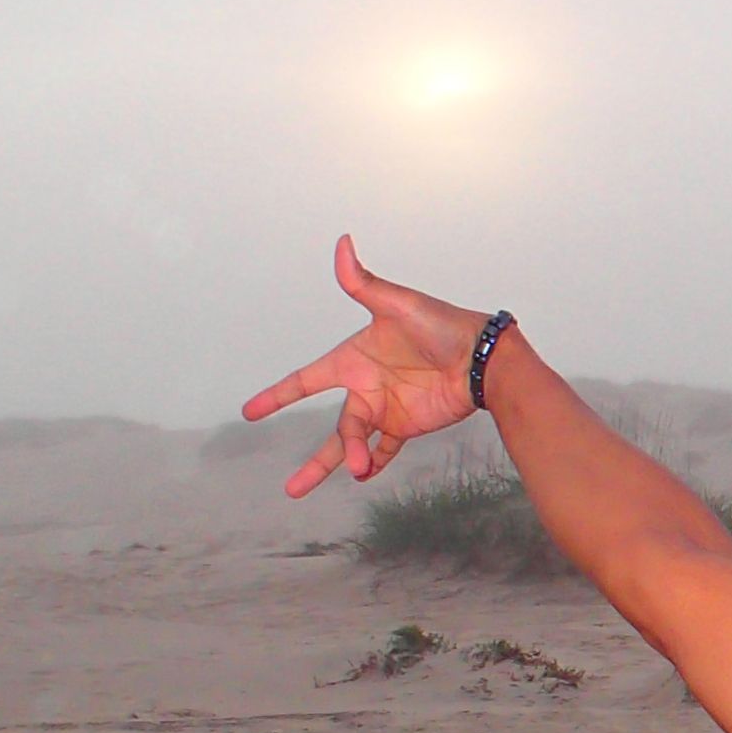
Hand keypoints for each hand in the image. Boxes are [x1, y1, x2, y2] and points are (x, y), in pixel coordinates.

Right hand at [240, 235, 495, 499]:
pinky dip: (374, 462)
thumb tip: (343, 243)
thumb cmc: (441, 325)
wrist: (480, 358)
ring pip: (355, 442)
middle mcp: (364, 387)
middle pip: (335, 427)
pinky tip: (365, 474)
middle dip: (317, 458)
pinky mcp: (406, 425)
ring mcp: (385, 409)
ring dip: (347, 459)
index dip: (278, 395)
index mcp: (353, 359)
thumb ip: (364, 283)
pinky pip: (385, 449)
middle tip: (292, 490)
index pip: (307, 380)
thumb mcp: (398, 304)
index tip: (251, 411)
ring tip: (351, 471)